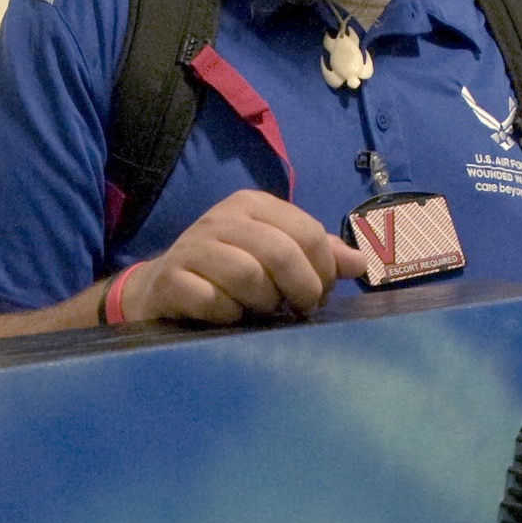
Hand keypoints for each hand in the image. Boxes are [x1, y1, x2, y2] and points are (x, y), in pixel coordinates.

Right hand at [119, 190, 367, 323]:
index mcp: (251, 205)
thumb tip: (361, 263)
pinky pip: (213, 302)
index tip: (319, 295)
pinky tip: (228, 317)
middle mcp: (221, 219)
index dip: (323, 271)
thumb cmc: (226, 270)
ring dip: (262, 303)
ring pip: (248, 277)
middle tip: (299, 310)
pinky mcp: (171, 280)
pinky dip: (228, 316)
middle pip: (281, 254)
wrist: (160, 287)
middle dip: (300, 290)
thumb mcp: (272, 252)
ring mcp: (192, 248)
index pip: (307, 233)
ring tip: (259, 310)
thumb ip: (317, 255)